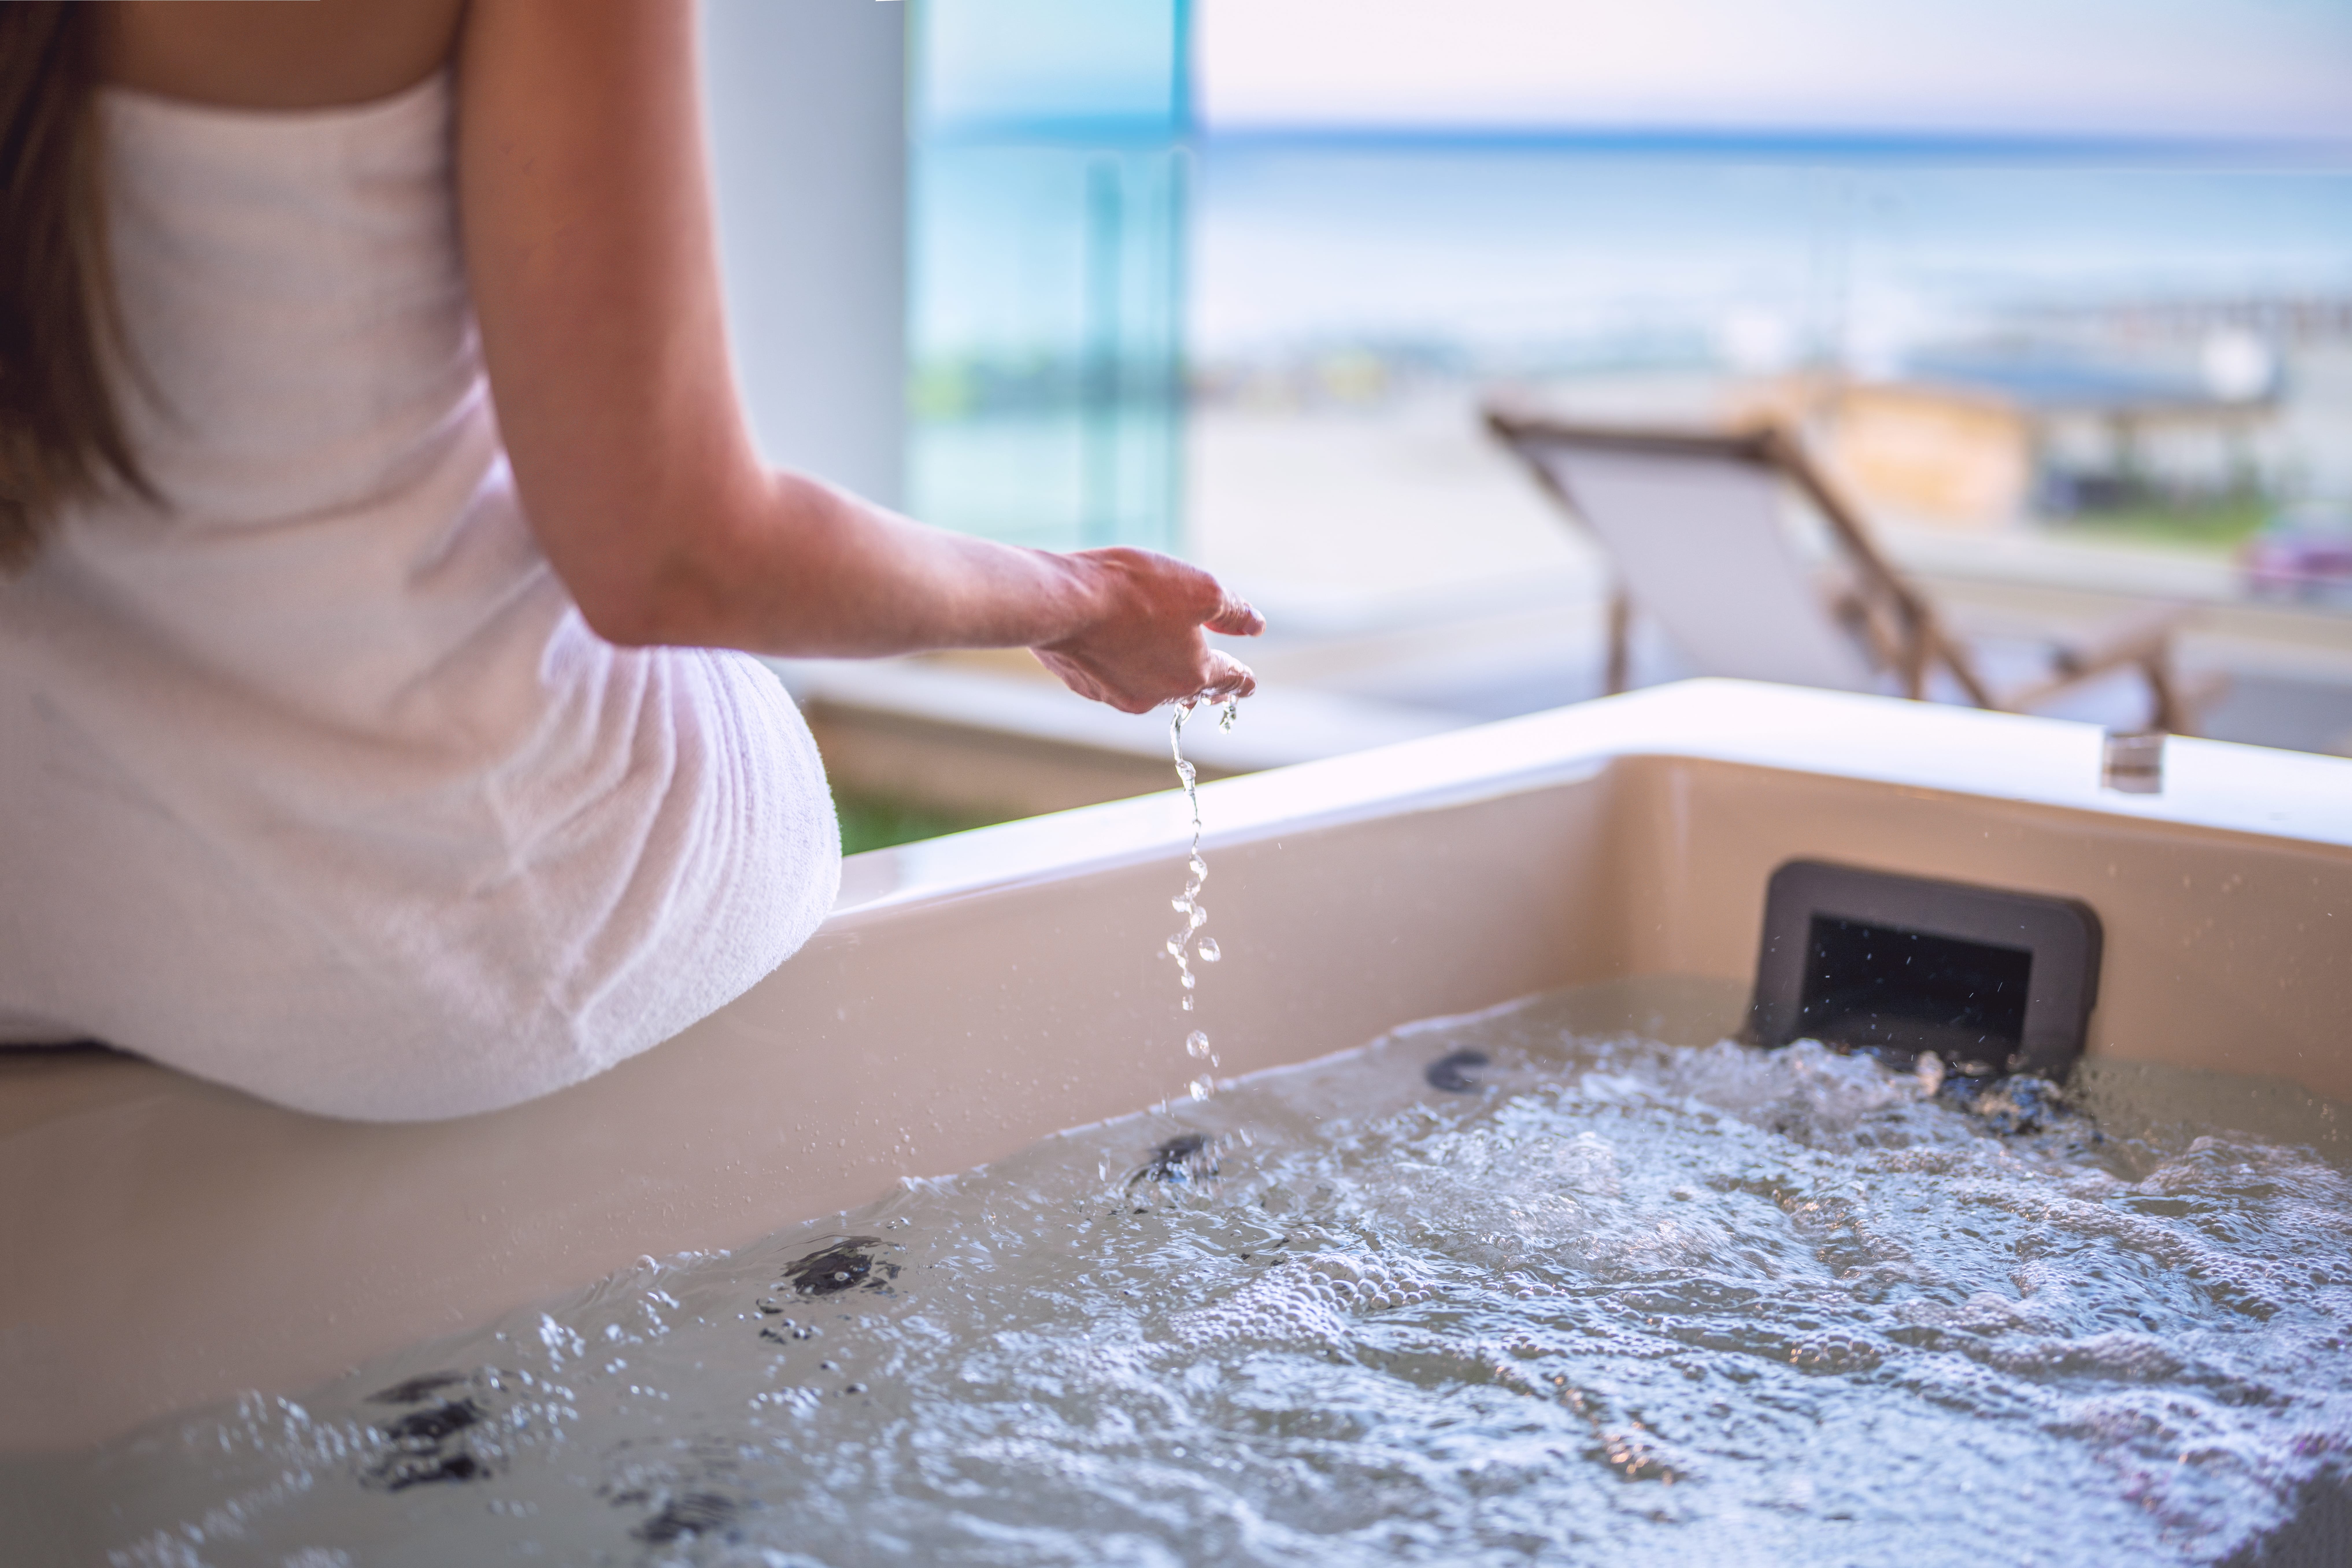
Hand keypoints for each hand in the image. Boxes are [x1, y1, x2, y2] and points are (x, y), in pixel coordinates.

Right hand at [1031, 548, 1264, 714]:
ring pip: (1148, 683)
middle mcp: (1157, 694)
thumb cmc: (1135, 592)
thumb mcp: (1200, 589)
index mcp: (1192, 674)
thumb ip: (1232, 611)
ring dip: (1157, 667)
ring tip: (1155, 646)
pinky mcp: (1085, 685)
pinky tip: (1109, 638)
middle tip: (1209, 677)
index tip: (1249, 683)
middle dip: (1200, 678)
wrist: (1064, 603)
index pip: (1228, 681)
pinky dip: (1119, 661)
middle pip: (1188, 686)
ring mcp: (1118, 694)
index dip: (1242, 679)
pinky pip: (1111, 676)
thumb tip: (1255, 625)